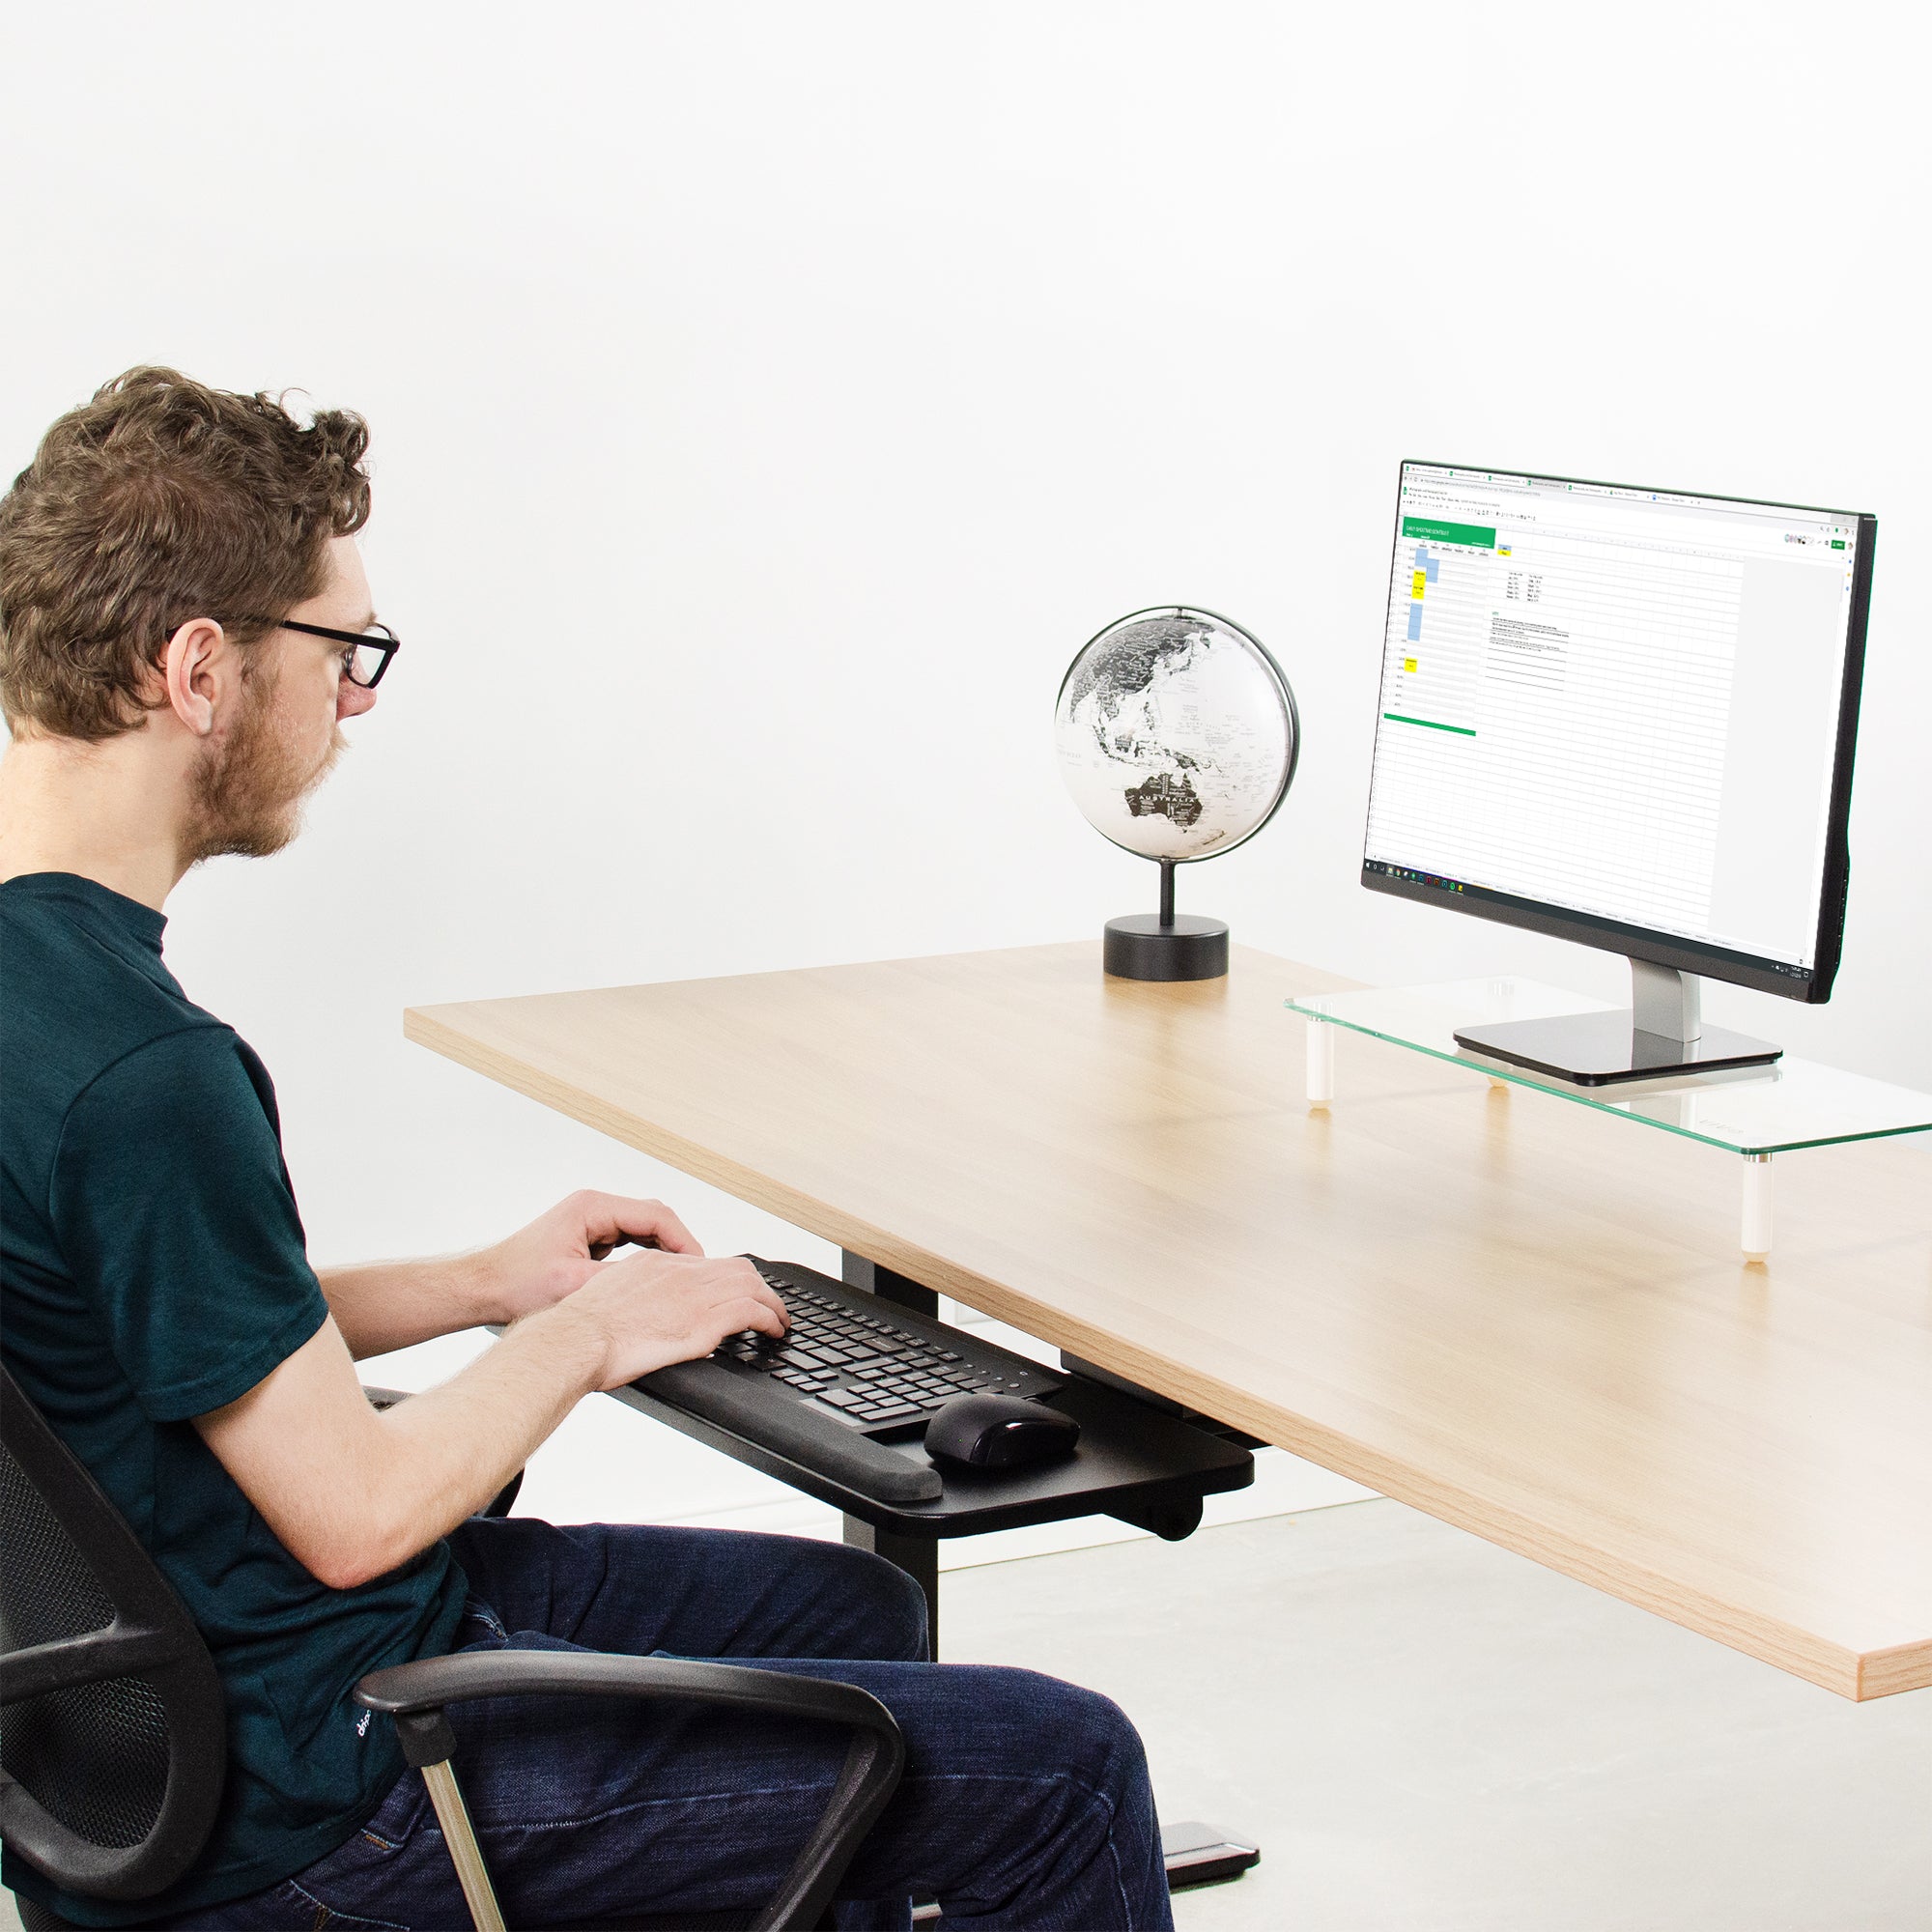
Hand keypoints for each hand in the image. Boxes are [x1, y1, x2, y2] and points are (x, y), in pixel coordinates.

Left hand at [480, 1190, 703, 1323]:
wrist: (483, 1288)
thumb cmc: (515, 1283)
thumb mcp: (573, 1286)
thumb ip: (620, 1280)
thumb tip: (660, 1286)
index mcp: (593, 1207)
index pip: (657, 1214)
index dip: (684, 1241)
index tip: (699, 1267)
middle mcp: (595, 1208)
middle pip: (656, 1218)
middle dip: (679, 1246)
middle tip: (695, 1276)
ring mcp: (593, 1221)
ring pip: (645, 1230)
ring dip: (664, 1252)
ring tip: (681, 1280)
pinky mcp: (590, 1238)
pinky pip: (631, 1242)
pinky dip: (646, 1258)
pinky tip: (655, 1280)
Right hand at [553, 1249, 788, 1389]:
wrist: (573, 1341)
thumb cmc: (578, 1332)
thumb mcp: (605, 1300)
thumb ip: (632, 1299)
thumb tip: (644, 1315)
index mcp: (653, 1265)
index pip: (705, 1263)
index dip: (728, 1278)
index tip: (737, 1293)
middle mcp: (677, 1273)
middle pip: (736, 1268)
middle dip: (758, 1287)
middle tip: (767, 1306)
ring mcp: (691, 1296)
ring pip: (751, 1286)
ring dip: (772, 1304)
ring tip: (779, 1321)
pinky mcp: (700, 1323)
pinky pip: (752, 1312)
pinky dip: (770, 1319)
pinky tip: (773, 1331)